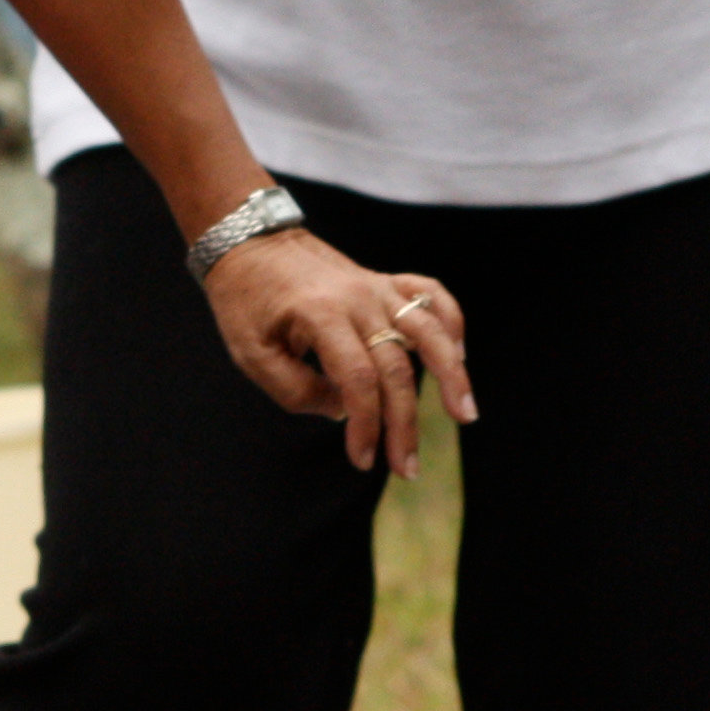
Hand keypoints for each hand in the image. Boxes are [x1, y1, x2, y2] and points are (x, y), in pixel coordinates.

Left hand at [199, 232, 470, 475]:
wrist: (247, 242)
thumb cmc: (244, 301)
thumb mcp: (250, 354)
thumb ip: (294, 390)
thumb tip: (342, 410)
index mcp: (320, 315)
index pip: (358, 380)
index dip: (366, 425)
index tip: (362, 459)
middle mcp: (356, 298)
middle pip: (396, 367)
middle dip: (404, 423)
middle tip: (406, 468)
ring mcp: (374, 286)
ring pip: (429, 329)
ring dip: (452, 373)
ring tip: (464, 414)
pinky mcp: (382, 280)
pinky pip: (430, 294)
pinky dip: (451, 320)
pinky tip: (460, 353)